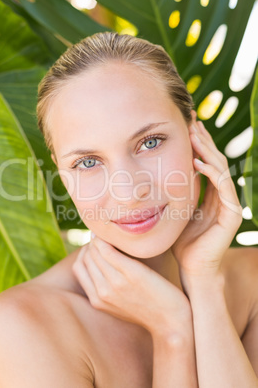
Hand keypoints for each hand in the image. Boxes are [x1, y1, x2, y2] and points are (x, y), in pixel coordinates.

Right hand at [72, 235, 191, 335]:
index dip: (85, 252)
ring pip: (94, 251)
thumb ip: (107, 290)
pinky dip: (108, 240)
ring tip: (112, 233)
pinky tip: (119, 236)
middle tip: (105, 235)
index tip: (97, 245)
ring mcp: (115, 283)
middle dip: (92, 243)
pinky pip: (108, 250)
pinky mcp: (130, 273)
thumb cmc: (150, 311)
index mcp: (97, 301)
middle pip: (86, 257)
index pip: (79, 267)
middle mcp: (102, 292)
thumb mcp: (120, 305)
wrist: (171, 323)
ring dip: (100, 238)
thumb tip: (102, 266)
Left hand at [171, 121, 241, 283]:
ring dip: (208, 151)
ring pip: (221, 170)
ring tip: (195, 134)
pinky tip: (198, 161)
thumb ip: (176, 196)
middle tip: (192, 121)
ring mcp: (230, 205)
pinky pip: (223, 188)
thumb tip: (159, 177)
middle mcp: (223, 197)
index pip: (206, 164)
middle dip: (204, 141)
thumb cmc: (182, 244)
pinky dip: (211, 173)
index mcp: (211, 196)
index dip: (198, 145)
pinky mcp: (232, 215)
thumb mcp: (177, 213)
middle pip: (215, 161)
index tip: (185, 128)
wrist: (192, 270)